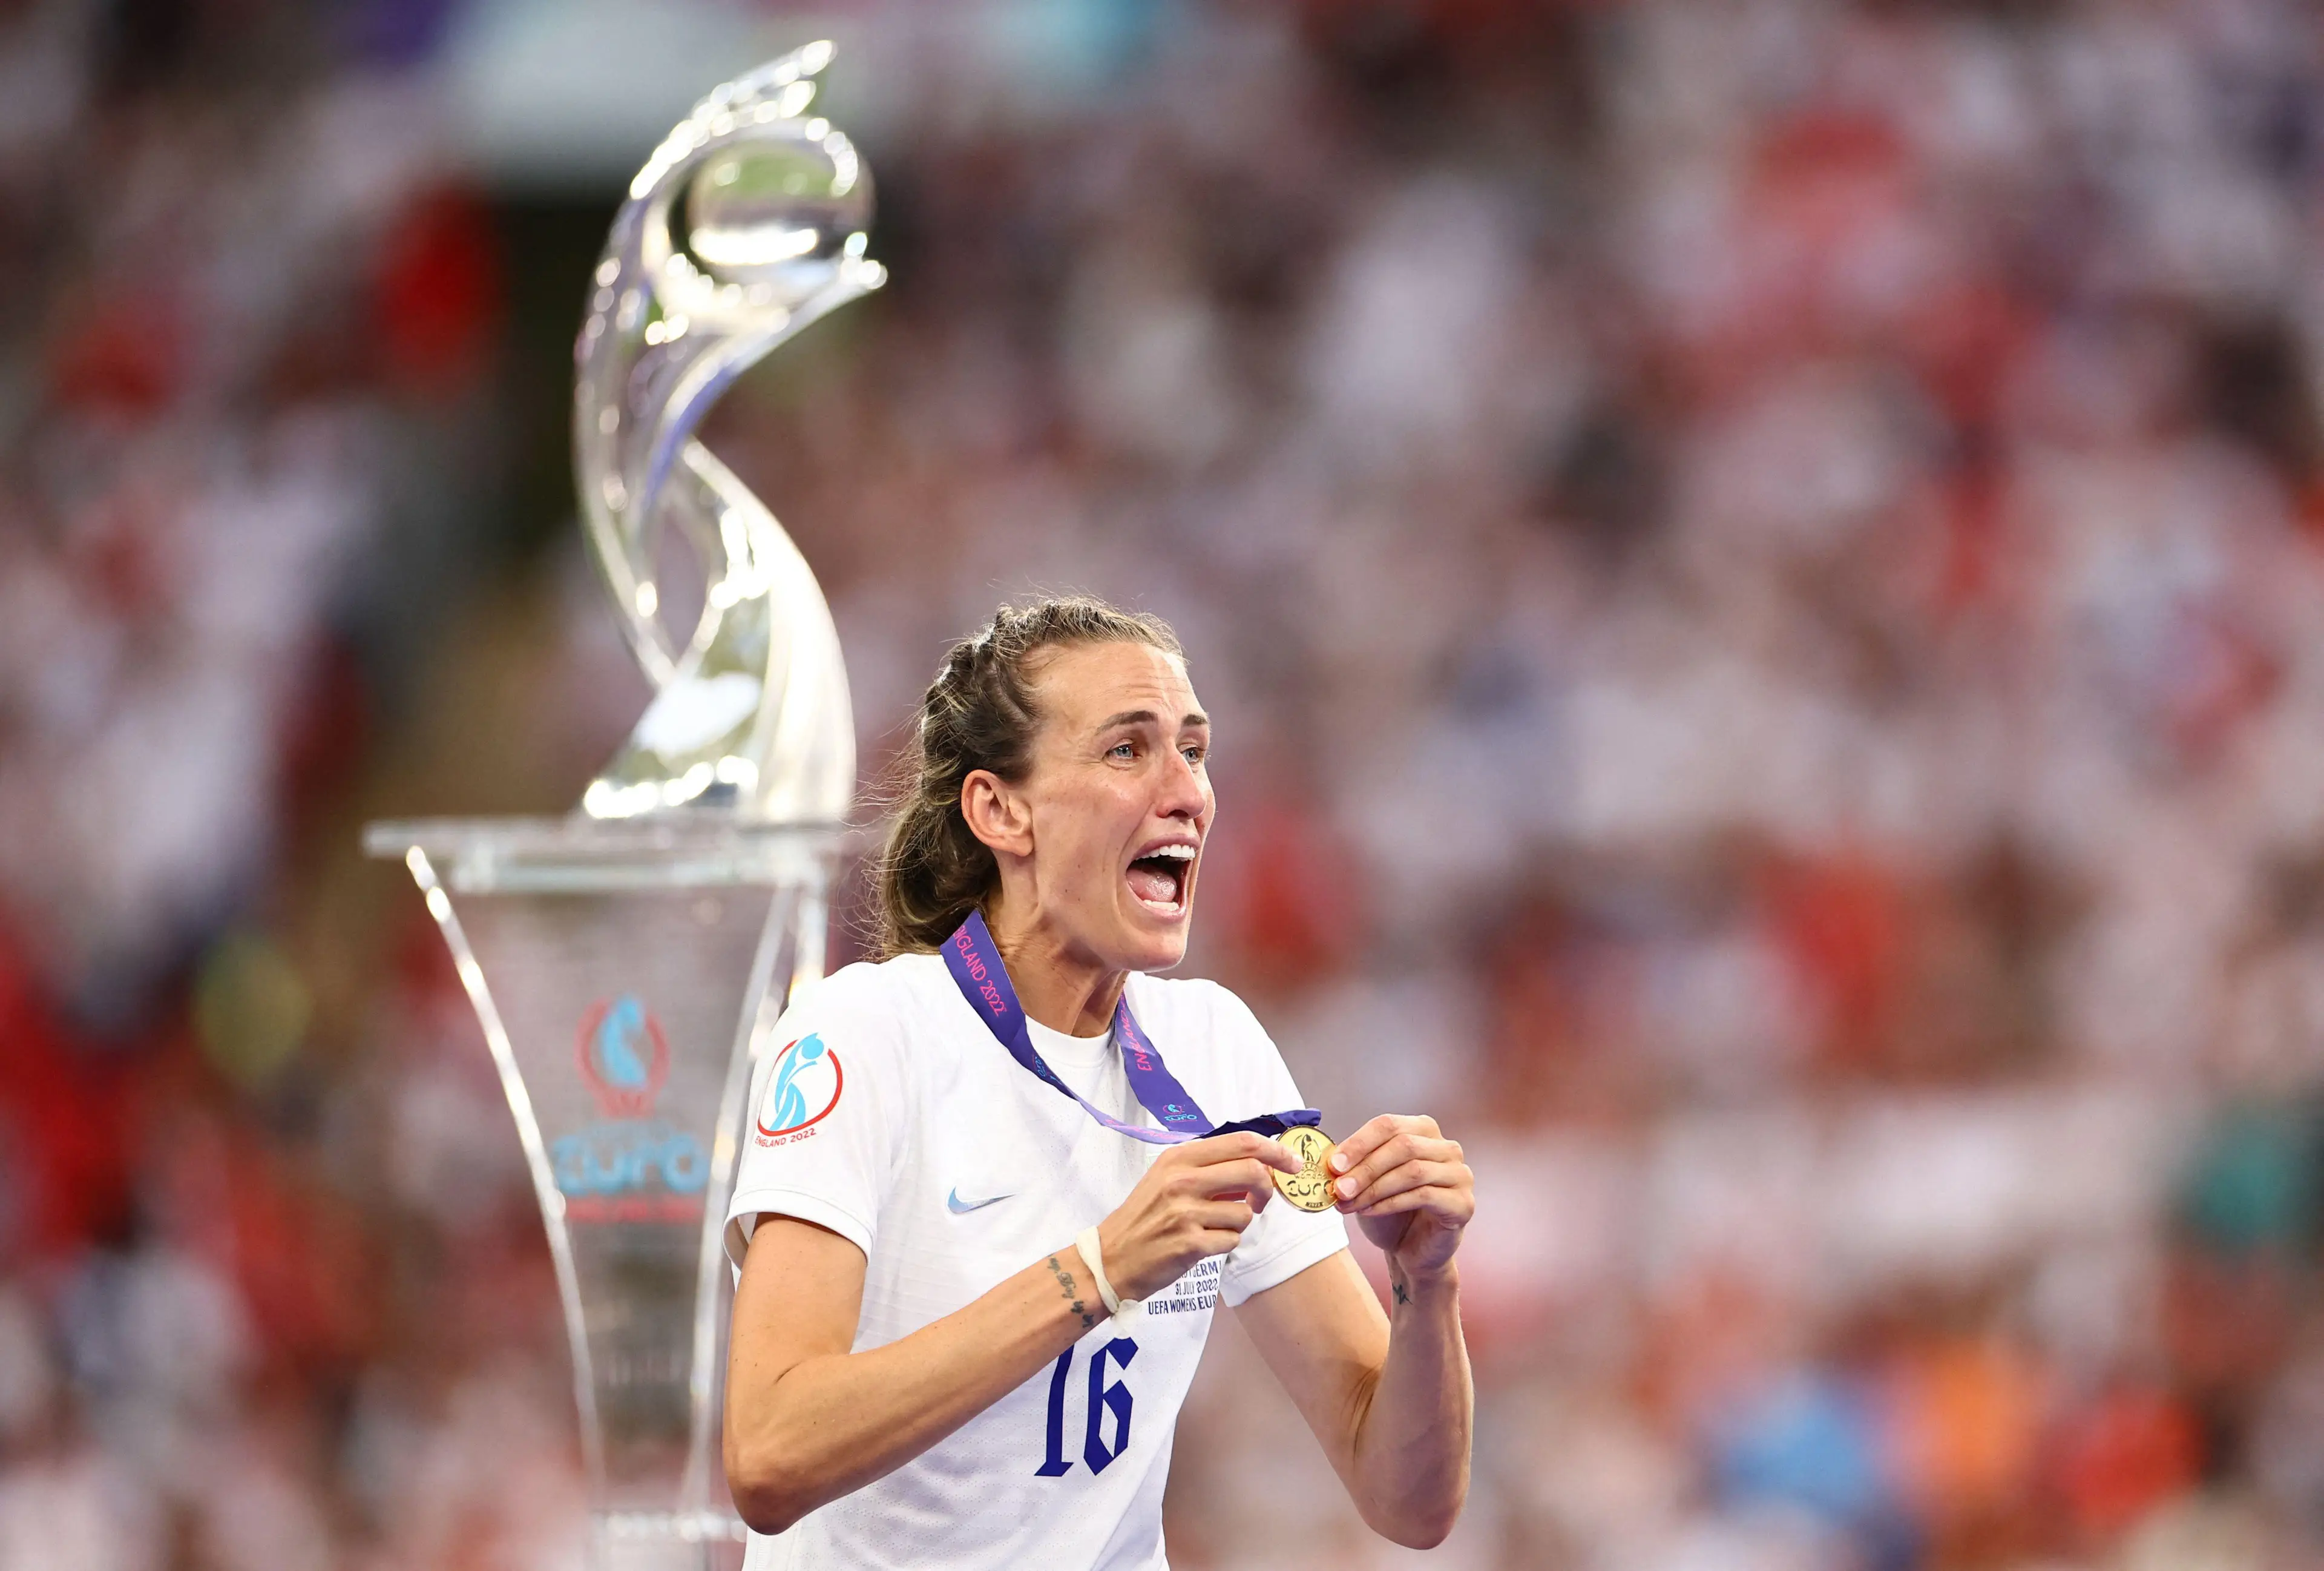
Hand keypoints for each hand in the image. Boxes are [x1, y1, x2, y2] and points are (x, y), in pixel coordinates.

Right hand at [1094, 1133, 1301, 1300]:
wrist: (1111, 1258)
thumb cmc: (1144, 1218)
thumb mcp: (1167, 1179)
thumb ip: (1208, 1168)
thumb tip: (1260, 1165)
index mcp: (1179, 1157)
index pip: (1242, 1142)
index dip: (1275, 1151)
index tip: (1292, 1163)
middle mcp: (1182, 1179)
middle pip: (1253, 1172)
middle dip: (1266, 1189)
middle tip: (1259, 1201)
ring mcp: (1186, 1212)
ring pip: (1245, 1211)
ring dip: (1238, 1223)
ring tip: (1212, 1227)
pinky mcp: (1190, 1244)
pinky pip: (1232, 1240)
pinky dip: (1225, 1244)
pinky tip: (1203, 1244)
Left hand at [1328, 1115, 1472, 1278]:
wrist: (1412, 1250)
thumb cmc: (1389, 1210)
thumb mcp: (1366, 1182)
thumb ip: (1353, 1167)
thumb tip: (1332, 1162)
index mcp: (1424, 1130)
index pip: (1389, 1125)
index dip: (1359, 1143)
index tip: (1334, 1165)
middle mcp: (1447, 1148)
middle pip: (1403, 1145)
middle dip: (1365, 1168)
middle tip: (1339, 1189)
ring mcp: (1460, 1174)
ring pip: (1413, 1171)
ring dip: (1375, 1188)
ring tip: (1349, 1204)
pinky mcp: (1463, 1203)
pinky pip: (1423, 1196)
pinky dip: (1390, 1203)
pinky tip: (1370, 1211)